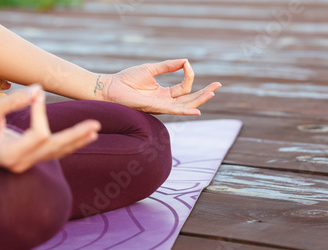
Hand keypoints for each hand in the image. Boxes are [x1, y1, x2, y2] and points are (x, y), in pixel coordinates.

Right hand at [0, 85, 100, 172]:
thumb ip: (13, 101)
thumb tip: (39, 88)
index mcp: (10, 155)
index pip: (38, 134)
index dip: (41, 112)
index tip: (36, 94)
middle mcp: (21, 163)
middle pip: (55, 149)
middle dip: (75, 136)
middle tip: (95, 125)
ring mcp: (27, 164)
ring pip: (58, 153)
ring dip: (76, 141)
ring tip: (94, 131)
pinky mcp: (31, 160)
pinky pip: (54, 153)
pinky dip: (68, 144)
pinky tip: (83, 137)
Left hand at [102, 59, 220, 114]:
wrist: (110, 87)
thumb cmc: (127, 79)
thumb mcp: (151, 69)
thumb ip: (168, 66)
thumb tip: (185, 61)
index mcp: (164, 94)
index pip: (184, 87)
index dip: (188, 75)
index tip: (187, 64)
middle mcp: (164, 102)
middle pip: (189, 99)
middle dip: (204, 93)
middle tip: (217, 86)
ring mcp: (160, 107)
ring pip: (185, 106)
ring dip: (199, 100)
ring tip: (212, 93)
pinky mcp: (155, 108)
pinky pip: (173, 111)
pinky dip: (185, 111)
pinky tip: (196, 110)